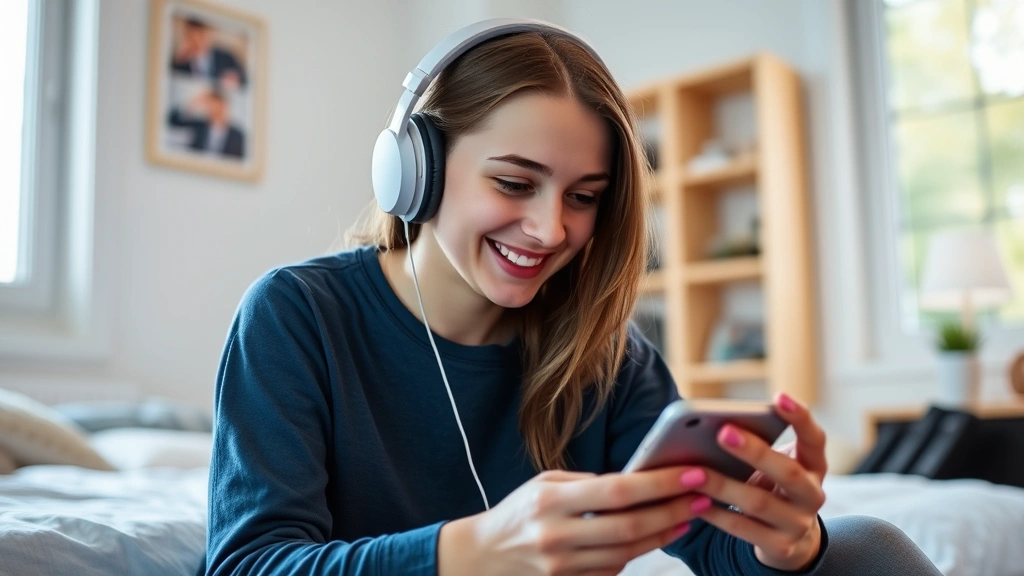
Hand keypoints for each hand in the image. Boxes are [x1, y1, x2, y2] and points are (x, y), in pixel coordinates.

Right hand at [438, 467, 706, 575]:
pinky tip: (655, 536)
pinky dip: (638, 552)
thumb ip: (587, 484)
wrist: (483, 558)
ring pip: (628, 553)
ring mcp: (563, 567)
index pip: (617, 491)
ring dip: (664, 534)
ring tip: (688, 515)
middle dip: (673, 511)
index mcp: (551, 501)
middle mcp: (557, 536)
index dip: (660, 483)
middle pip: (630, 526)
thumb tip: (636, 479)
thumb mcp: (545, 484)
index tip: (692, 473)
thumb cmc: (519, 512)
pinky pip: (614, 570)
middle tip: (703, 496)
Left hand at [685, 393, 827, 570]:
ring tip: (693, 472)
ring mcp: (798, 523)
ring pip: (759, 503)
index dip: (800, 418)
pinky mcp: (779, 547)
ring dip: (723, 485)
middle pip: (788, 472)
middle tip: (722, 432)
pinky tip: (694, 502)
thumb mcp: (774, 468)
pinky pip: (743, 529)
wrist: (789, 541)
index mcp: (813, 466)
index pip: (814, 439)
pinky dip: (716, 514)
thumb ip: (757, 448)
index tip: (778, 396)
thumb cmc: (773, 489)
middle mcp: (812, 495)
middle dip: (755, 452)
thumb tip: (714, 426)